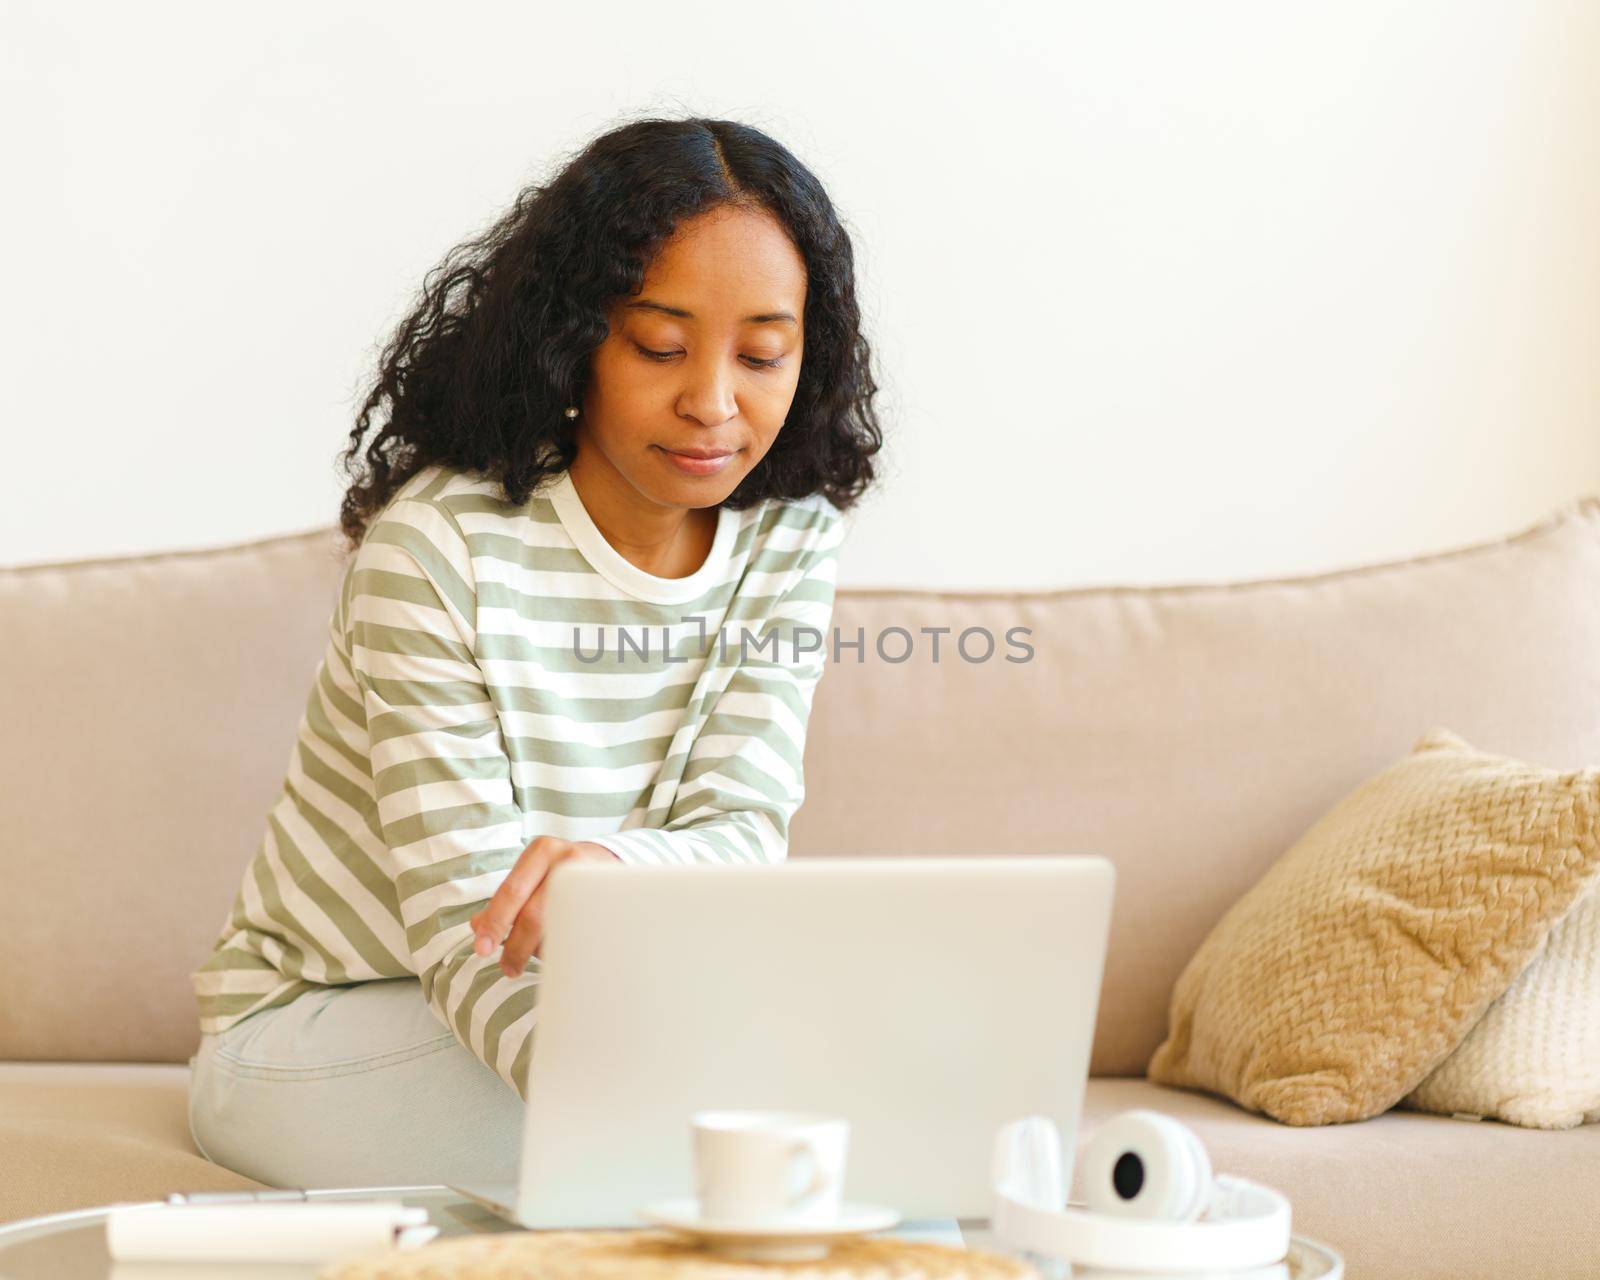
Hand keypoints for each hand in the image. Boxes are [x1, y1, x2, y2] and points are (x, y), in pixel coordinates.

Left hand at [470, 837, 620, 975]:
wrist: (606, 859)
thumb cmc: (558, 871)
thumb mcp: (529, 874)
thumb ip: (504, 898)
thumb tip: (476, 925)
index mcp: (542, 850)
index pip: (512, 891)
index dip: (495, 923)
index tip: (482, 949)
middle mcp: (567, 860)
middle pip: (535, 914)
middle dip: (516, 947)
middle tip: (507, 968)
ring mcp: (592, 881)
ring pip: (559, 928)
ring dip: (539, 950)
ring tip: (534, 956)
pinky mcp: (609, 900)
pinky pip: (581, 933)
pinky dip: (563, 949)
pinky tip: (558, 951)